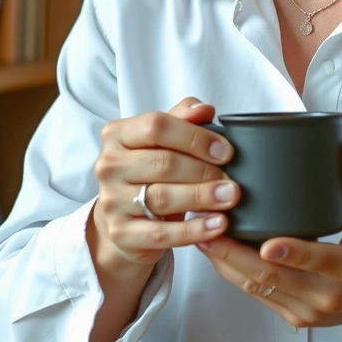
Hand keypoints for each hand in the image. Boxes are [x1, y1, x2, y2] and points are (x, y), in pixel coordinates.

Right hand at [89, 98, 238, 271]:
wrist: (125, 218)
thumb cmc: (149, 172)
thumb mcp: (163, 142)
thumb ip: (183, 119)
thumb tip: (205, 109)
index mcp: (118, 134)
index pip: (156, 126)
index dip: (195, 137)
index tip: (225, 151)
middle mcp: (109, 165)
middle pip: (163, 163)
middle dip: (204, 171)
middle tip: (232, 180)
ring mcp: (111, 200)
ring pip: (163, 197)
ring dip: (202, 197)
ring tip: (230, 198)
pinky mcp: (121, 233)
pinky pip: (162, 233)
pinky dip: (193, 230)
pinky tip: (217, 225)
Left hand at [197, 139, 341, 340]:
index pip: (316, 259)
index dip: (290, 252)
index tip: (265, 241)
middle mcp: (325, 295)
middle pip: (272, 276)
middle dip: (235, 253)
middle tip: (209, 226)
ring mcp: (306, 311)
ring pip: (258, 287)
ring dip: (227, 263)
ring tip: (203, 236)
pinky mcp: (294, 317)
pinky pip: (259, 295)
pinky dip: (236, 275)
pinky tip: (218, 255)